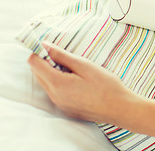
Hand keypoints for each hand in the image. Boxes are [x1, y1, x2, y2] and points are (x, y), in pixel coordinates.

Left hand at [27, 42, 141, 124]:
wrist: (120, 108)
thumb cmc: (106, 85)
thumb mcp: (85, 66)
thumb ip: (62, 56)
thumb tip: (45, 45)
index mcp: (57, 83)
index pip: (34, 63)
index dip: (40, 52)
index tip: (52, 47)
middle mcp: (54, 96)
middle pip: (38, 74)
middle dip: (46, 62)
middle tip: (65, 56)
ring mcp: (60, 105)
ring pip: (46, 83)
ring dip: (53, 72)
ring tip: (74, 68)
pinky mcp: (66, 109)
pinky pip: (55, 93)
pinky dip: (60, 83)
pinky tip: (78, 81)